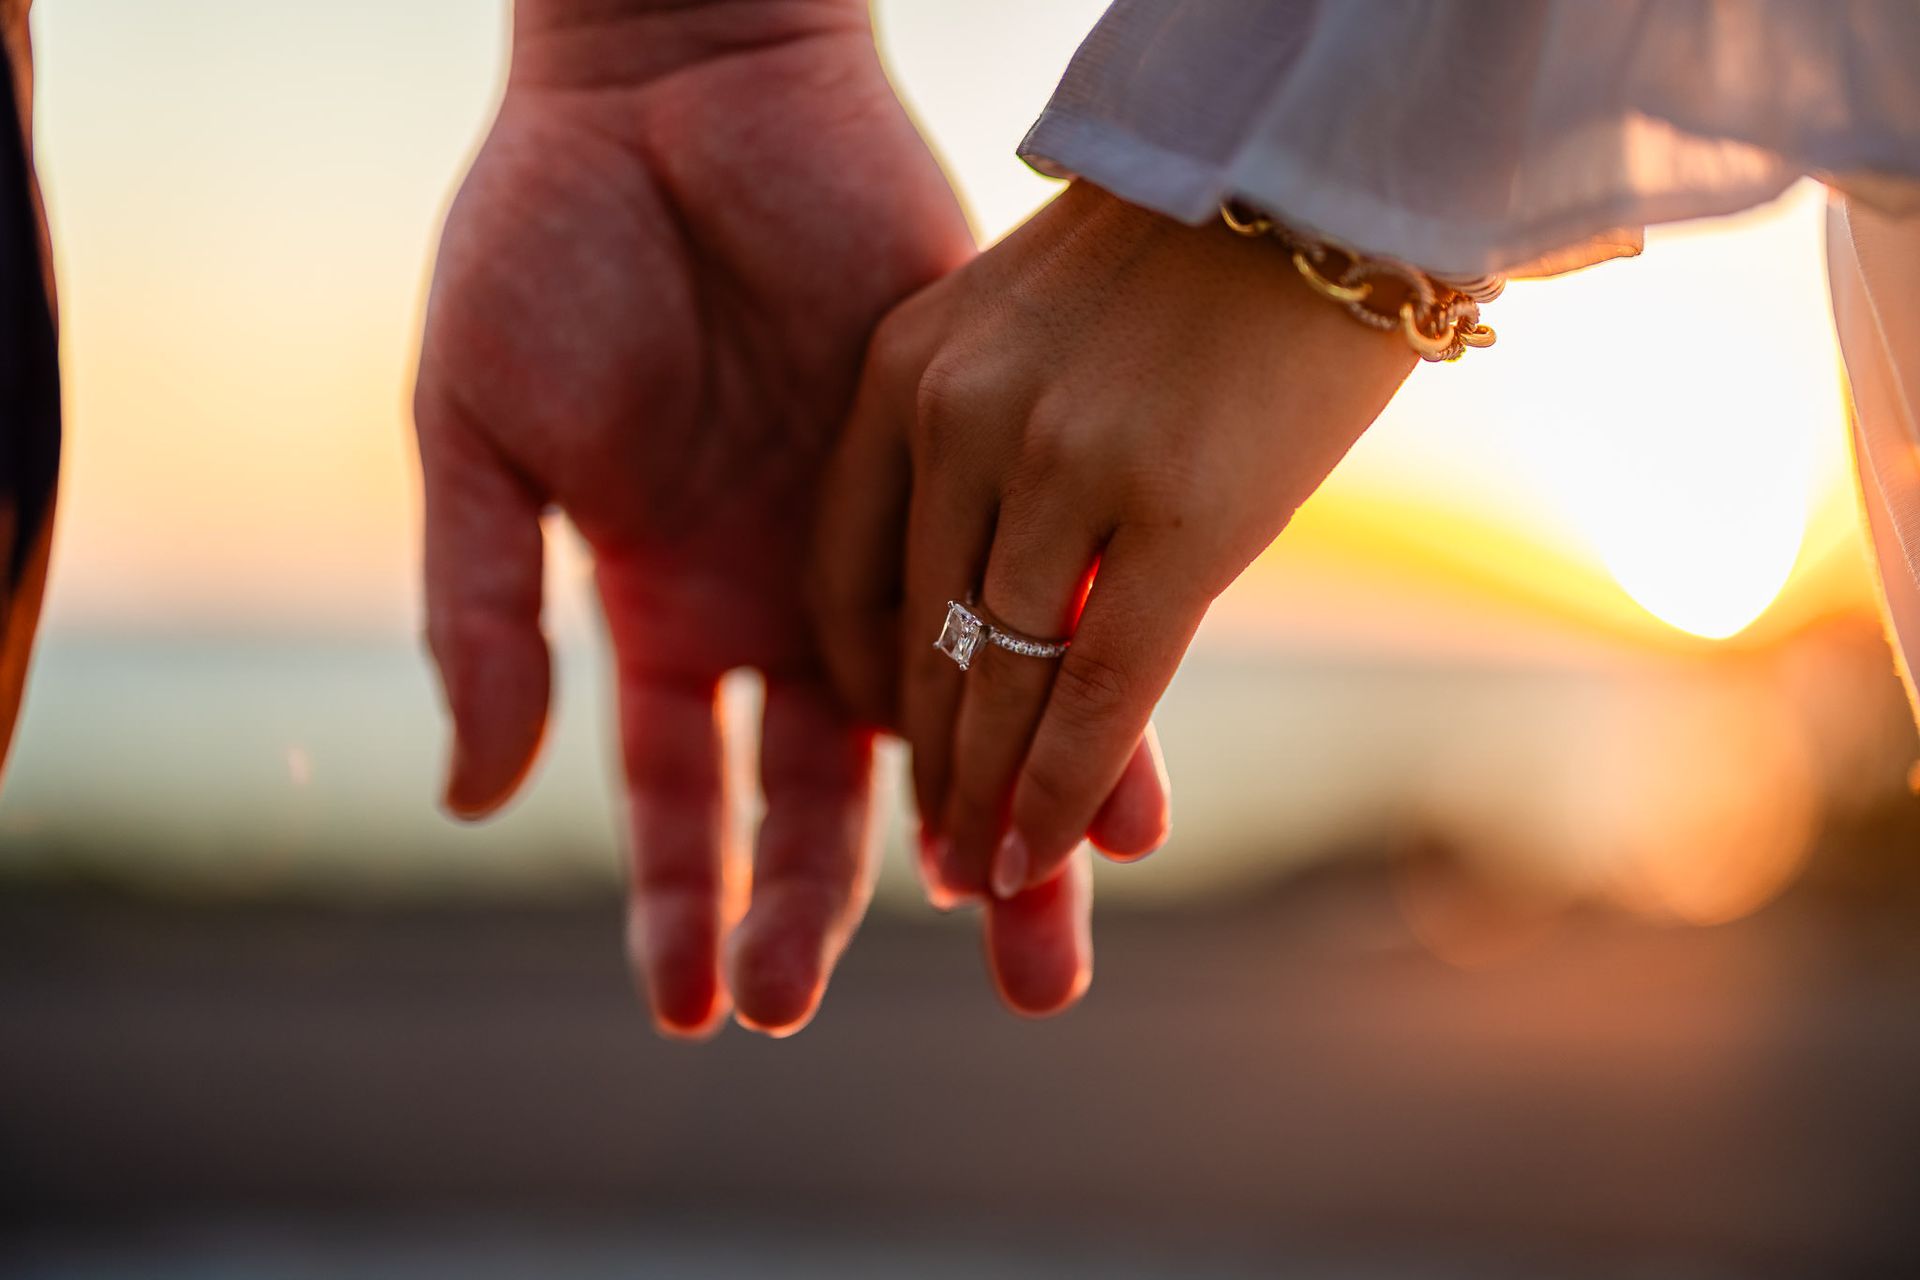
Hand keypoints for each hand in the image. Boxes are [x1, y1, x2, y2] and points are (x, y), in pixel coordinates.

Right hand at [414, 0, 1106, 1033]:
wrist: (675, 81)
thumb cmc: (544, 241)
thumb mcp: (480, 435)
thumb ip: (484, 612)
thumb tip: (473, 800)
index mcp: (668, 602)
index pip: (683, 790)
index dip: (686, 900)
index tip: (700, 1012)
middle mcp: (788, 595)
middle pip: (829, 787)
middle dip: (832, 904)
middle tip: (842, 1017)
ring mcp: (889, 533)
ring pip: (956, 717)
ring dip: (1000, 838)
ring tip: (1045, 956)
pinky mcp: (975, 458)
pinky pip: (1038, 596)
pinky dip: (1085, 692)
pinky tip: (1121, 801)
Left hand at [812, 182, 1415, 903]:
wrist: (1335, 164)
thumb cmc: (1197, 252)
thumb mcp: (1039, 328)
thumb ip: (994, 449)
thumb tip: (1014, 588)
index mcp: (906, 361)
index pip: (848, 568)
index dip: (865, 682)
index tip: (890, 753)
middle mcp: (958, 414)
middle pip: (915, 638)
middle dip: (927, 768)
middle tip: (933, 857)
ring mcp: (1059, 465)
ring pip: (990, 680)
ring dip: (981, 798)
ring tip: (980, 876)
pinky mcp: (1172, 516)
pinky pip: (1092, 692)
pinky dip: (1057, 793)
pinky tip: (1039, 855)